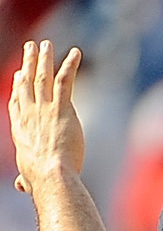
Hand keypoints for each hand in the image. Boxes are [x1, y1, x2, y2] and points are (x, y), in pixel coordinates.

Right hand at [9, 41, 84, 189]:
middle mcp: (29, 114)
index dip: (18, 86)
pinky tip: (75, 53)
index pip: (18, 101)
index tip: (19, 74)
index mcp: (20, 128)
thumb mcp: (29, 178)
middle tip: (31, 48)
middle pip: (27, 83)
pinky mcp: (62, 109)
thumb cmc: (41, 181)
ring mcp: (44, 109)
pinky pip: (65, 81)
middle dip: (28, 63)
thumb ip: (25, 179)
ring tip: (46, 44)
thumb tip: (21, 186)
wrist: (51, 175)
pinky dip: (70, 65)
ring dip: (44, 58)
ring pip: (43, 76)